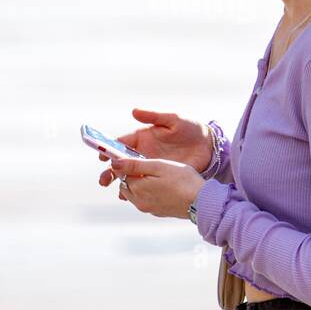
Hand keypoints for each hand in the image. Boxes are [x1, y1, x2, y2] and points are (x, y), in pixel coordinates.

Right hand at [94, 108, 211, 187]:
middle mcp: (143, 153)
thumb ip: (154, 116)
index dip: (108, 149)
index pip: (120, 144)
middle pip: (121, 163)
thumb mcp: (174, 120)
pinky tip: (131, 198)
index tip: (101, 156)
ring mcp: (151, 166)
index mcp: (142, 138)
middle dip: (110, 171)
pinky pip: (144, 185)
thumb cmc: (191, 128)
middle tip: (104, 180)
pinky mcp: (160, 177)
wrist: (209, 146)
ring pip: (130, 176)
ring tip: (117, 192)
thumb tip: (134, 111)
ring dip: (121, 184)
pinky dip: (136, 191)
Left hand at [107, 156, 205, 220]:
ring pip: (135, 193)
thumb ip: (134, 165)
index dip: (129, 163)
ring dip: (141, 184)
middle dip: (133, 174)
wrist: (201, 202)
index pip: (122, 173)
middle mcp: (138, 202)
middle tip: (150, 165)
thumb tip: (113, 164)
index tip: (138, 157)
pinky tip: (164, 186)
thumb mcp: (158, 166)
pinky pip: (146, 199)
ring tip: (158, 175)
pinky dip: (150, 192)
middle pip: (126, 184)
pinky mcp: (157, 212)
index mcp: (136, 188)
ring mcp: (148, 208)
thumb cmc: (182, 180)